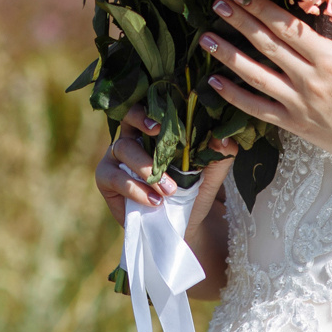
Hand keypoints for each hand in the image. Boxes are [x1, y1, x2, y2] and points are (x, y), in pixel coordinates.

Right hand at [94, 106, 239, 226]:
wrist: (181, 226)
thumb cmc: (193, 192)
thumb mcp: (210, 175)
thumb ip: (219, 157)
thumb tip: (225, 139)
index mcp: (155, 129)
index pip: (149, 105)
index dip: (153, 106)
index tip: (164, 118)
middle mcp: (132, 136)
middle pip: (128, 116)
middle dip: (140, 119)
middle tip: (157, 131)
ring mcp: (115, 156)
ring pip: (124, 147)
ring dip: (147, 167)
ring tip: (169, 189)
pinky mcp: (105, 178)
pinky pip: (115, 177)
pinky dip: (135, 188)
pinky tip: (154, 201)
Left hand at [202, 0, 331, 172]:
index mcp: (331, 59)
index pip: (289, 27)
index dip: (262, 8)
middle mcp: (310, 80)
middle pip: (267, 45)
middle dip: (239, 22)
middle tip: (217, 3)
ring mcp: (299, 104)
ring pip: (256, 75)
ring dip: (228, 56)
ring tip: (205, 39)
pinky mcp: (294, 125)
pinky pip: (258, 109)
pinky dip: (235, 96)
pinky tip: (215, 83)